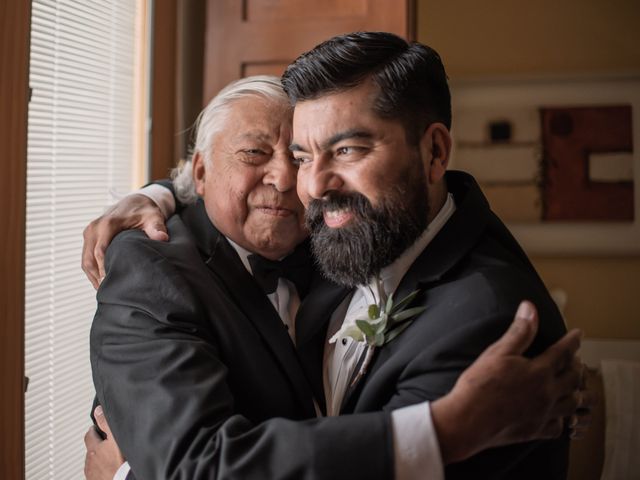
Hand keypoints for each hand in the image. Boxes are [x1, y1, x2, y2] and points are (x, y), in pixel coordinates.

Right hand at [82, 194, 168, 288]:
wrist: (136, 201)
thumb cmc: (146, 211)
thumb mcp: (154, 217)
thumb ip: (157, 228)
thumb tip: (162, 238)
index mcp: (108, 223)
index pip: (100, 251)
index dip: (104, 269)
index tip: (111, 283)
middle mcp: (94, 227)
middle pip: (90, 258)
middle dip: (97, 277)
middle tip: (109, 293)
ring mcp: (90, 232)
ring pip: (85, 260)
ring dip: (93, 277)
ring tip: (105, 291)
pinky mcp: (90, 237)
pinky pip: (86, 258)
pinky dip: (92, 271)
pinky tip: (102, 282)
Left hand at [84, 406, 125, 479]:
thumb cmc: (121, 463)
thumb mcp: (115, 438)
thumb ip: (106, 423)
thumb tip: (98, 411)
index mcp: (93, 449)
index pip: (89, 434)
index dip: (95, 429)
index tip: (99, 427)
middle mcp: (89, 461)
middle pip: (91, 448)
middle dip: (98, 444)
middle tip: (108, 442)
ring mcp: (92, 473)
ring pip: (94, 461)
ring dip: (100, 458)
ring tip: (111, 456)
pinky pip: (97, 473)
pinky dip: (102, 469)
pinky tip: (111, 468)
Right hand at [431, 300, 587, 463]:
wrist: (469, 419)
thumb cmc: (481, 385)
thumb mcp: (498, 352)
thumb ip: (519, 331)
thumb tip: (530, 308)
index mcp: (539, 372)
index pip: (563, 352)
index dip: (572, 341)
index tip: (578, 334)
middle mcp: (547, 393)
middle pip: (573, 378)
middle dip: (578, 367)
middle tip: (577, 360)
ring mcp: (543, 414)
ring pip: (571, 404)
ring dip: (578, 394)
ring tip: (578, 389)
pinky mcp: (535, 430)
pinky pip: (557, 426)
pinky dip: (562, 420)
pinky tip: (558, 417)